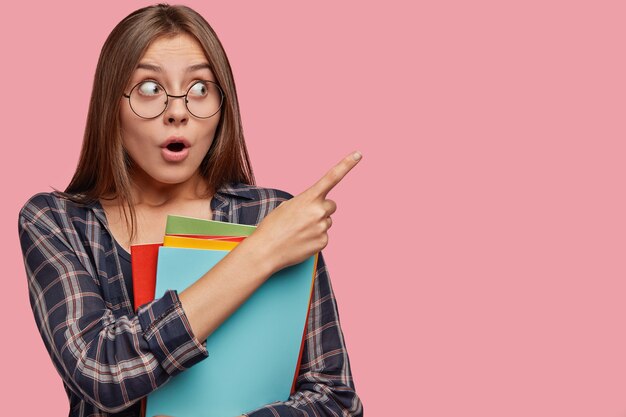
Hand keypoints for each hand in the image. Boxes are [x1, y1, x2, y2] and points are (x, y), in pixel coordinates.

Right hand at [250, 151, 361, 273]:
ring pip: (326, 222)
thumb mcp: (287, 206)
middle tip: (304, 218)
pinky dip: (314, 238)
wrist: (266, 250)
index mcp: (309, 197)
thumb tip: (319, 211)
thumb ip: (306, 203)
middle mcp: (319, 211)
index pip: (332, 177)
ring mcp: (322, 227)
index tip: (358, 154)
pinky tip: (301, 241)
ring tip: (298, 231)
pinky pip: (324, 237)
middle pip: (331, 206)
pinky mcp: (323, 242)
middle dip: (321, 210)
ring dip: (316, 225)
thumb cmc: (273, 226)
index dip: (346, 164)